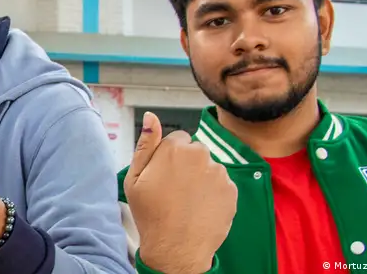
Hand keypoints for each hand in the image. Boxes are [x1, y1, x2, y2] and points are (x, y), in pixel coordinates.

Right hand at [124, 112, 236, 273]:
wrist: (176, 249)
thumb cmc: (151, 214)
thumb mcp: (135, 178)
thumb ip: (145, 144)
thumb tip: (151, 116)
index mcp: (175, 149)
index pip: (179, 139)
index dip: (169, 157)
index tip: (164, 175)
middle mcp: (201, 156)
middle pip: (196, 152)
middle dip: (188, 165)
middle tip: (175, 190)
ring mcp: (219, 174)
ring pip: (210, 168)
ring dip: (201, 179)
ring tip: (187, 202)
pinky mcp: (231, 191)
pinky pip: (222, 184)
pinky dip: (213, 193)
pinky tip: (200, 208)